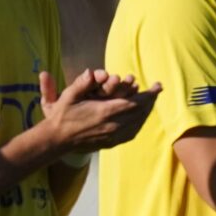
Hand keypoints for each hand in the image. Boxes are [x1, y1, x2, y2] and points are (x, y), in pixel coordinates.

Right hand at [38, 69, 158, 155]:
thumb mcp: (69, 96)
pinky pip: (132, 133)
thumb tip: (91, 72)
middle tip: (156, 90)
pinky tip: (140, 116)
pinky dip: (139, 122)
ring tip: (151, 101)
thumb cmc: (62, 116)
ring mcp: (113, 137)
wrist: (57, 140)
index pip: (135, 102)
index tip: (158, 85)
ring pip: (138, 123)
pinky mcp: (111, 143)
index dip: (149, 94)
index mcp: (105, 112)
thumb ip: (82, 83)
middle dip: (151, 100)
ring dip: (146, 111)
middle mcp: (113, 126)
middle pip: (140, 112)